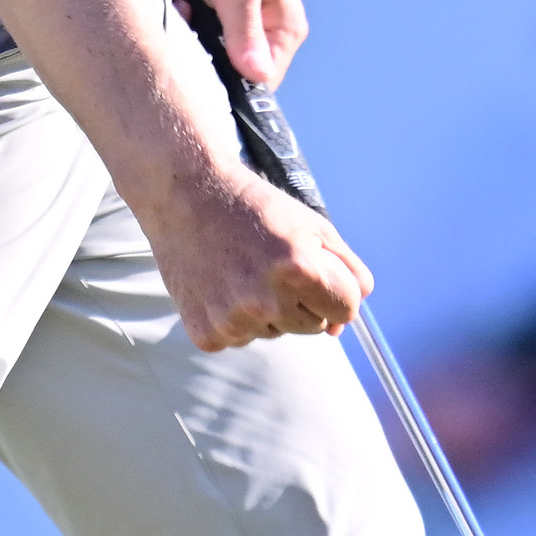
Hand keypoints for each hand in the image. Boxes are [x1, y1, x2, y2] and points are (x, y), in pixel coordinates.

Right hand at [133, 162, 371, 349]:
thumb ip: (347, 272)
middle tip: (275, 265)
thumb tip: (345, 321)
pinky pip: (242, 338)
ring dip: (271, 310)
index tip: (322, 276)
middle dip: (306, 300)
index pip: (346, 309)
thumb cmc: (258, 210)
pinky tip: (224, 285)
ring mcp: (232, 320)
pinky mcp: (206, 334)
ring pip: (278, 332)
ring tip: (246, 271)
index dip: (338, 292)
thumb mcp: (315, 228)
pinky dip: (238, 319)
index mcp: (298, 268)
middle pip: (315, 326)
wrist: (188, 197)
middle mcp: (265, 300)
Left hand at [181, 0, 307, 85]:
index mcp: (283, 28)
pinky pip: (185, 13)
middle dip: (194, 35)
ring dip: (178, 8)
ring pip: (197, 37)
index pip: (259, 80)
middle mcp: (262, 25)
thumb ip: (245, 33)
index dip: (226, 78)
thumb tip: (259, 77)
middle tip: (185, 5)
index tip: (197, 61)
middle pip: (222, 60)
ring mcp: (235, 11)